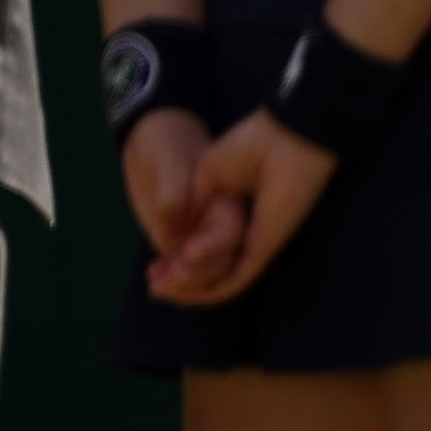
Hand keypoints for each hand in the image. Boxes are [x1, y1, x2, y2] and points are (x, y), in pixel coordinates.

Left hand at [116, 106, 214, 270]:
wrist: (154, 131)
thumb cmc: (168, 139)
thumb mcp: (169, 161)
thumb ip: (172, 192)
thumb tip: (165, 230)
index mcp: (230, 205)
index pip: (231, 242)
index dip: (212, 254)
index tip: (186, 255)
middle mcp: (220, 222)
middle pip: (218, 263)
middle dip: (195, 278)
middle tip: (167, 285)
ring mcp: (201, 229)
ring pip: (200, 267)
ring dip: (182, 281)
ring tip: (157, 286)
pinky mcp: (181, 232)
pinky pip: (179, 259)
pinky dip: (170, 270)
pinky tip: (153, 275)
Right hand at [145, 109, 332, 306]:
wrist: (278, 141)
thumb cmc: (247, 148)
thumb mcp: (202, 178)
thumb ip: (189, 210)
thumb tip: (168, 238)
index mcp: (231, 216)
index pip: (202, 252)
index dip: (175, 266)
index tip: (151, 271)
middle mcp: (243, 235)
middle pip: (209, 273)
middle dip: (178, 284)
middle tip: (152, 286)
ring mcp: (254, 244)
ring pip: (220, 282)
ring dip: (190, 290)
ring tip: (160, 287)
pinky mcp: (263, 249)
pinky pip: (236, 280)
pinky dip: (209, 288)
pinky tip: (181, 281)